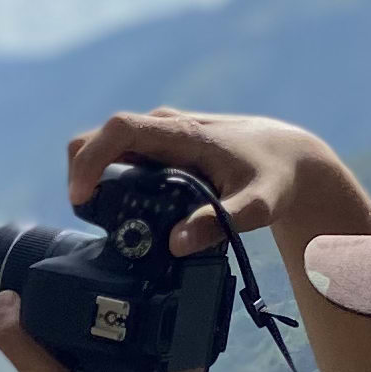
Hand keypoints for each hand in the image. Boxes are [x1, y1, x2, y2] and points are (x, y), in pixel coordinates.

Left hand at [0, 297, 180, 371]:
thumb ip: (22, 344)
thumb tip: (2, 299)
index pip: (34, 341)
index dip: (41, 313)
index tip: (58, 284)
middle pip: (69, 349)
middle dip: (80, 326)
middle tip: (101, 298)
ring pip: (100, 364)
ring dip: (110, 346)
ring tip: (127, 320)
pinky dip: (135, 367)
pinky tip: (148, 351)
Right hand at [66, 107, 335, 256]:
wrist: (290, 156)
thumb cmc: (274, 179)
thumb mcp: (255, 206)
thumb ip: (219, 223)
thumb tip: (176, 244)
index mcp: (182, 133)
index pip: (120, 130)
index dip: (92, 159)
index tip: (80, 196)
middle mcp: (166, 126)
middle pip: (102, 135)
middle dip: (82, 169)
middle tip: (84, 212)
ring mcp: (163, 133)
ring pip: (109, 144)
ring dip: (93, 173)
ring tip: (98, 216)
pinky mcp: (164, 144)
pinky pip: (124, 153)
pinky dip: (109, 175)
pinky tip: (118, 206)